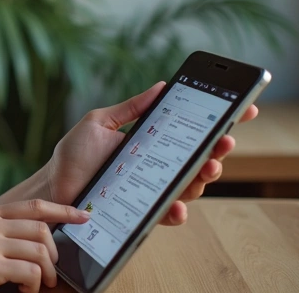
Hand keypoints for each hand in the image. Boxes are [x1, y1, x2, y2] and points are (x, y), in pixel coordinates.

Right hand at [0, 199, 88, 292]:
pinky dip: (35, 285)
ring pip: (41, 252)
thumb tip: (42, 234)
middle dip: (54, 254)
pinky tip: (24, 289)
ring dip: (47, 274)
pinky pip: (32, 272)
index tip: (84, 216)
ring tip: (37, 284)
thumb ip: (3, 230)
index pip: (35, 206)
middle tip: (50, 272)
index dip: (63, 210)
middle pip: (42, 230)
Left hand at [45, 82, 257, 225]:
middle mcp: (158, 164)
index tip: (244, 108)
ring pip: (191, 185)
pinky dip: (176, 210)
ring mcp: (153, 188)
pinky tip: (176, 205)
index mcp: (152, 139)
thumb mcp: (100, 122)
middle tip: (224, 140)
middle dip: (218, 149)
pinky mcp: (144, 211)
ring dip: (204, 177)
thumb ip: (130, 108)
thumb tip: (161, 86)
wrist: (54, 187)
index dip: (220, 120)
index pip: (191, 129)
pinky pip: (168, 212)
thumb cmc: (74, 155)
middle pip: (199, 157)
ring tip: (207, 168)